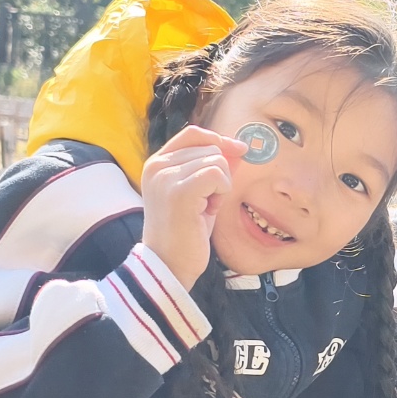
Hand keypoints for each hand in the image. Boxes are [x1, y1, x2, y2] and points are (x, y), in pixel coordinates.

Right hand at [141, 126, 246, 289]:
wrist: (170, 264)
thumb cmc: (185, 232)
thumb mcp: (201, 194)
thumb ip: (214, 168)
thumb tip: (238, 148)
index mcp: (157, 163)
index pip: (192, 134)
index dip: (219, 139)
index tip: (239, 150)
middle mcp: (157, 166)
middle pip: (211, 147)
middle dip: (221, 175)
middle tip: (207, 202)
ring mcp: (166, 177)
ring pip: (218, 161)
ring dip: (222, 186)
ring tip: (205, 208)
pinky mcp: (180, 191)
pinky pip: (217, 175)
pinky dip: (222, 192)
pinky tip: (209, 210)